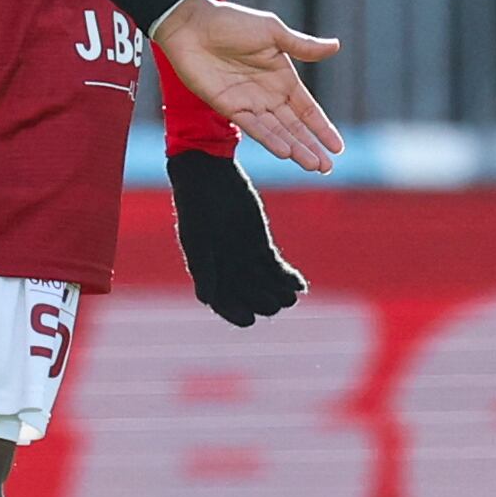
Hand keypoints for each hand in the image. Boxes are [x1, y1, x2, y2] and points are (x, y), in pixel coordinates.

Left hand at [150, 0, 341, 174]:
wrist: (192, 24)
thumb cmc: (231, 22)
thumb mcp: (273, 32)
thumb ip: (302, 46)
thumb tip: (336, 46)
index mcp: (282, 78)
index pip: (307, 110)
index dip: (322, 128)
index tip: (338, 147)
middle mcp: (268, 95)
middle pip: (294, 127)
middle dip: (311, 147)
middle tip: (327, 168)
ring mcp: (248, 102)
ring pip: (277, 132)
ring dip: (296, 149)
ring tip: (313, 166)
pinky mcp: (227, 106)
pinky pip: (252, 126)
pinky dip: (269, 139)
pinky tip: (286, 152)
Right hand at [167, 147, 304, 326]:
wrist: (208, 176)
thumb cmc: (195, 206)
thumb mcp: (197, 238)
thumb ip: (202, 268)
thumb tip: (205, 300)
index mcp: (206, 271)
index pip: (221, 301)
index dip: (235, 314)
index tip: (250, 320)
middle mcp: (225, 267)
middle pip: (247, 296)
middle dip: (262, 303)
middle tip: (276, 304)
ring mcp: (244, 256)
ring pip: (265, 284)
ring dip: (279, 293)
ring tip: (291, 297)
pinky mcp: (260, 244)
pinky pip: (276, 267)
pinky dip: (288, 277)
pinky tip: (299, 285)